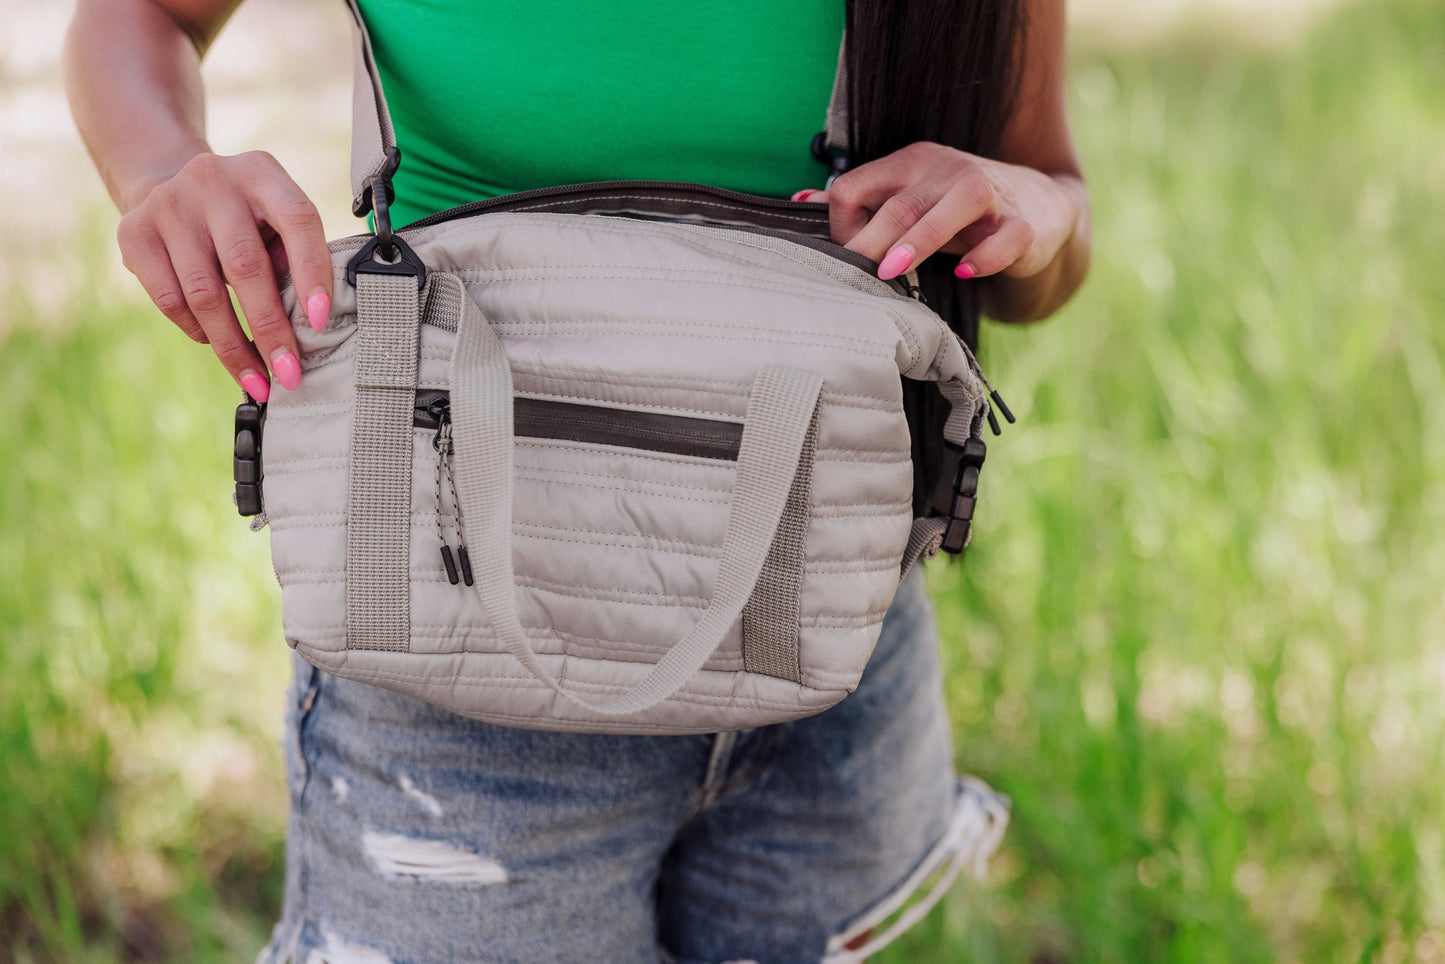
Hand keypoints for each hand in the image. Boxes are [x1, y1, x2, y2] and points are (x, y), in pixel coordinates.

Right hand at [116, 151, 333, 401]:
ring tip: (256, 381)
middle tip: (289, 375)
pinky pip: (170, 298)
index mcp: (261, 172)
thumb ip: (291, 256)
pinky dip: (196, 330)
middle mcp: (212, 179)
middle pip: (245, 266)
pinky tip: (215, 343)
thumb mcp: (273, 219)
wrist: (167, 182)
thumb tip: (306, 324)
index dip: (312, 273)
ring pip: (204, 292)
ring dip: (233, 347)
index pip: (298, 219)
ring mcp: (167, 204)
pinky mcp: (133, 231)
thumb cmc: (244, 217)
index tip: (319, 323)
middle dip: (270, 330)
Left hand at [792, 141, 1080, 283]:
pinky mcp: (1022, 224)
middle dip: (871, 240)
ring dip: (918, 240)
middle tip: (853, 275)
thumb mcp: (909, 199)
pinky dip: (985, 257)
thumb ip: (859, 203)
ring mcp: (989, 194)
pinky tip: (965, 273)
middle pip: (898, 203)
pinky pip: (1005, 238)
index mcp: (911, 163)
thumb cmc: (959, 209)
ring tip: (891, 271)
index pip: (855, 187)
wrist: (1041, 206)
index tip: (844, 261)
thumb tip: (799, 201)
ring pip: (952, 208)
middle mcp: (947, 171)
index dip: (840, 228)